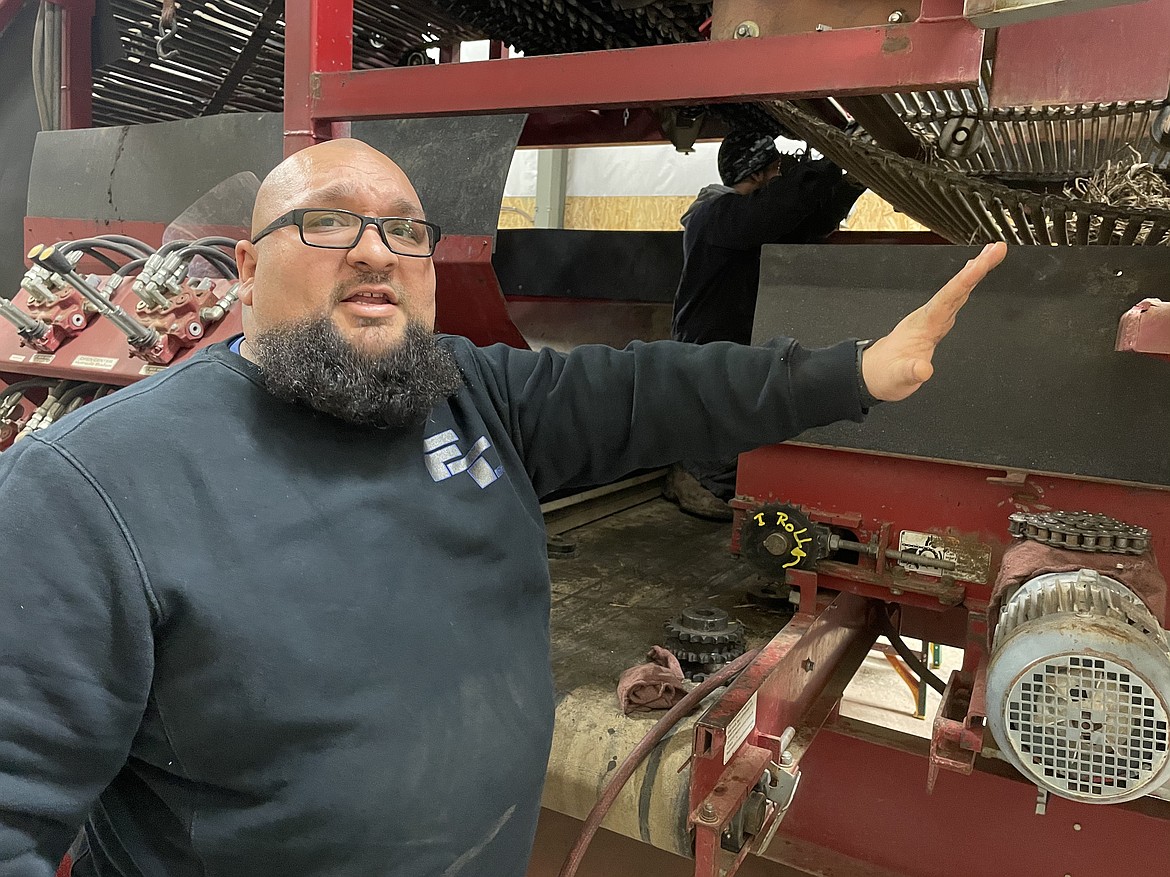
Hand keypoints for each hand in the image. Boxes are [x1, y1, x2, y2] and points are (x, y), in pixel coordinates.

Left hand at [861, 242, 1006, 401]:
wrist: (874, 373)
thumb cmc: (885, 372)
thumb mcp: (897, 378)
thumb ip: (910, 372)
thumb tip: (923, 370)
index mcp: (923, 326)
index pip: (948, 297)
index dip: (966, 279)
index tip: (981, 262)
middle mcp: (929, 317)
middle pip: (956, 288)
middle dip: (977, 268)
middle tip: (997, 249)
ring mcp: (932, 319)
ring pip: (956, 291)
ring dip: (973, 272)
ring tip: (991, 254)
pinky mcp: (935, 324)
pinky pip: (954, 300)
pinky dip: (966, 286)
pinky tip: (972, 275)